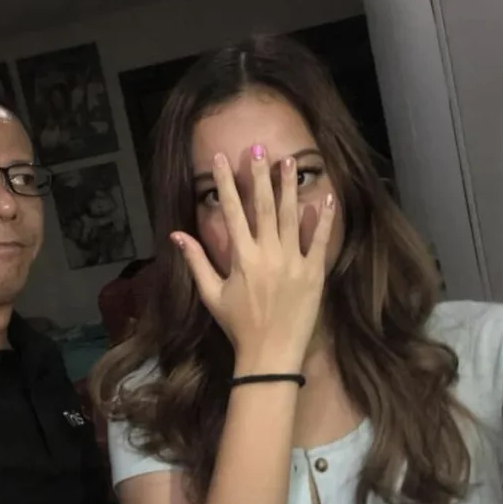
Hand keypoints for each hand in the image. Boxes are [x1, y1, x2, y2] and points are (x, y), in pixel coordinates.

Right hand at [171, 145, 334, 373]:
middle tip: (258, 147)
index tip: (222, 158)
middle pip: (263, 206)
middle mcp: (268, 253)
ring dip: (289, 187)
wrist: (270, 356)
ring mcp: (293, 262)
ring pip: (291, 216)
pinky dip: (323, 219)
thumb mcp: (212, 294)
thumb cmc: (238, 325)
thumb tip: (176, 234)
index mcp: (242, 257)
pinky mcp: (313, 272)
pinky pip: (319, 241)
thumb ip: (196, 261)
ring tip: (289, 161)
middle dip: (259, 175)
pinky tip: (327, 197)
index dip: (225, 183)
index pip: (232, 211)